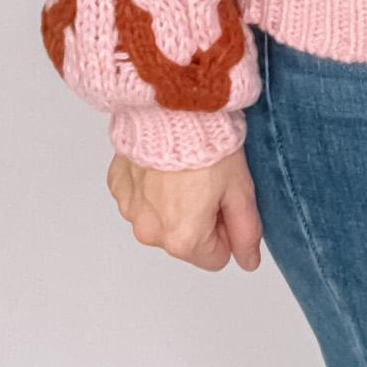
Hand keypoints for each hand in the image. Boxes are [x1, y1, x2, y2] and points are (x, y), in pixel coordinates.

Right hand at [107, 146, 262, 272]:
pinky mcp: (117, 186)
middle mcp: (150, 233)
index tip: (225, 200)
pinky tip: (165, 161)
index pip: (215, 257)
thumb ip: (245, 232)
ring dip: (174, 202)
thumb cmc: (208, 144)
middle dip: (200, 217)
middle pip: (186, 240)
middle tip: (209, 180)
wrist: (172, 105)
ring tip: (186, 168)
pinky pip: (140, 197)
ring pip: (161, 219)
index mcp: (182, 239)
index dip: (226, 230)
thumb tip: (248, 261)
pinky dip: (153, 185)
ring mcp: (130, 210)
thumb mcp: (239, 189)